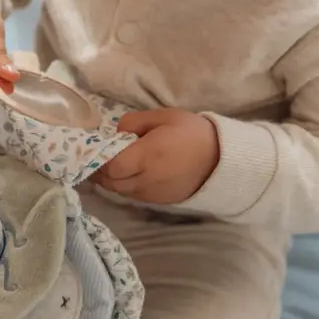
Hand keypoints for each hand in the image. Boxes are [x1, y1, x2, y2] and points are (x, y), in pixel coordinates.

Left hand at [94, 109, 219, 203]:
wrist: (221, 160)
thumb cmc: (191, 133)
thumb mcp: (163, 116)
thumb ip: (134, 122)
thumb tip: (116, 134)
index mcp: (147, 156)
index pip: (112, 166)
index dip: (100, 158)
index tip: (98, 148)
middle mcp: (146, 179)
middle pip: (111, 182)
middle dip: (100, 170)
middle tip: (97, 157)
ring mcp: (151, 194)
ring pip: (119, 191)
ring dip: (110, 180)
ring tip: (110, 165)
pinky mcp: (157, 201)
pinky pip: (132, 195)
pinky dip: (123, 186)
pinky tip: (126, 174)